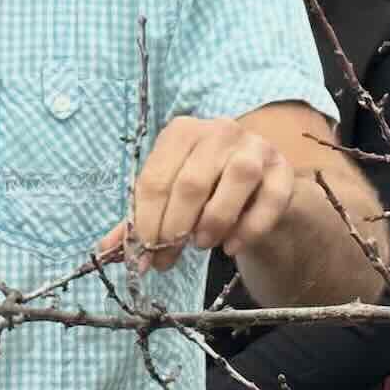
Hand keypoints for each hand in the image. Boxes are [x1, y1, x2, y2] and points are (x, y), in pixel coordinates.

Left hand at [98, 115, 293, 272]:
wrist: (257, 183)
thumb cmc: (204, 186)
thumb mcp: (169, 196)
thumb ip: (140, 219)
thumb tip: (105, 250)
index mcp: (180, 132)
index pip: (155, 179)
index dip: (146, 222)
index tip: (142, 257)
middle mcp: (218, 131)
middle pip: (191, 183)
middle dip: (175, 228)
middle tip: (168, 258)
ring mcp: (255, 147)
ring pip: (236, 180)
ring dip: (214, 220)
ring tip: (201, 245)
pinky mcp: (283, 169)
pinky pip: (271, 199)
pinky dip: (250, 227)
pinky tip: (231, 247)